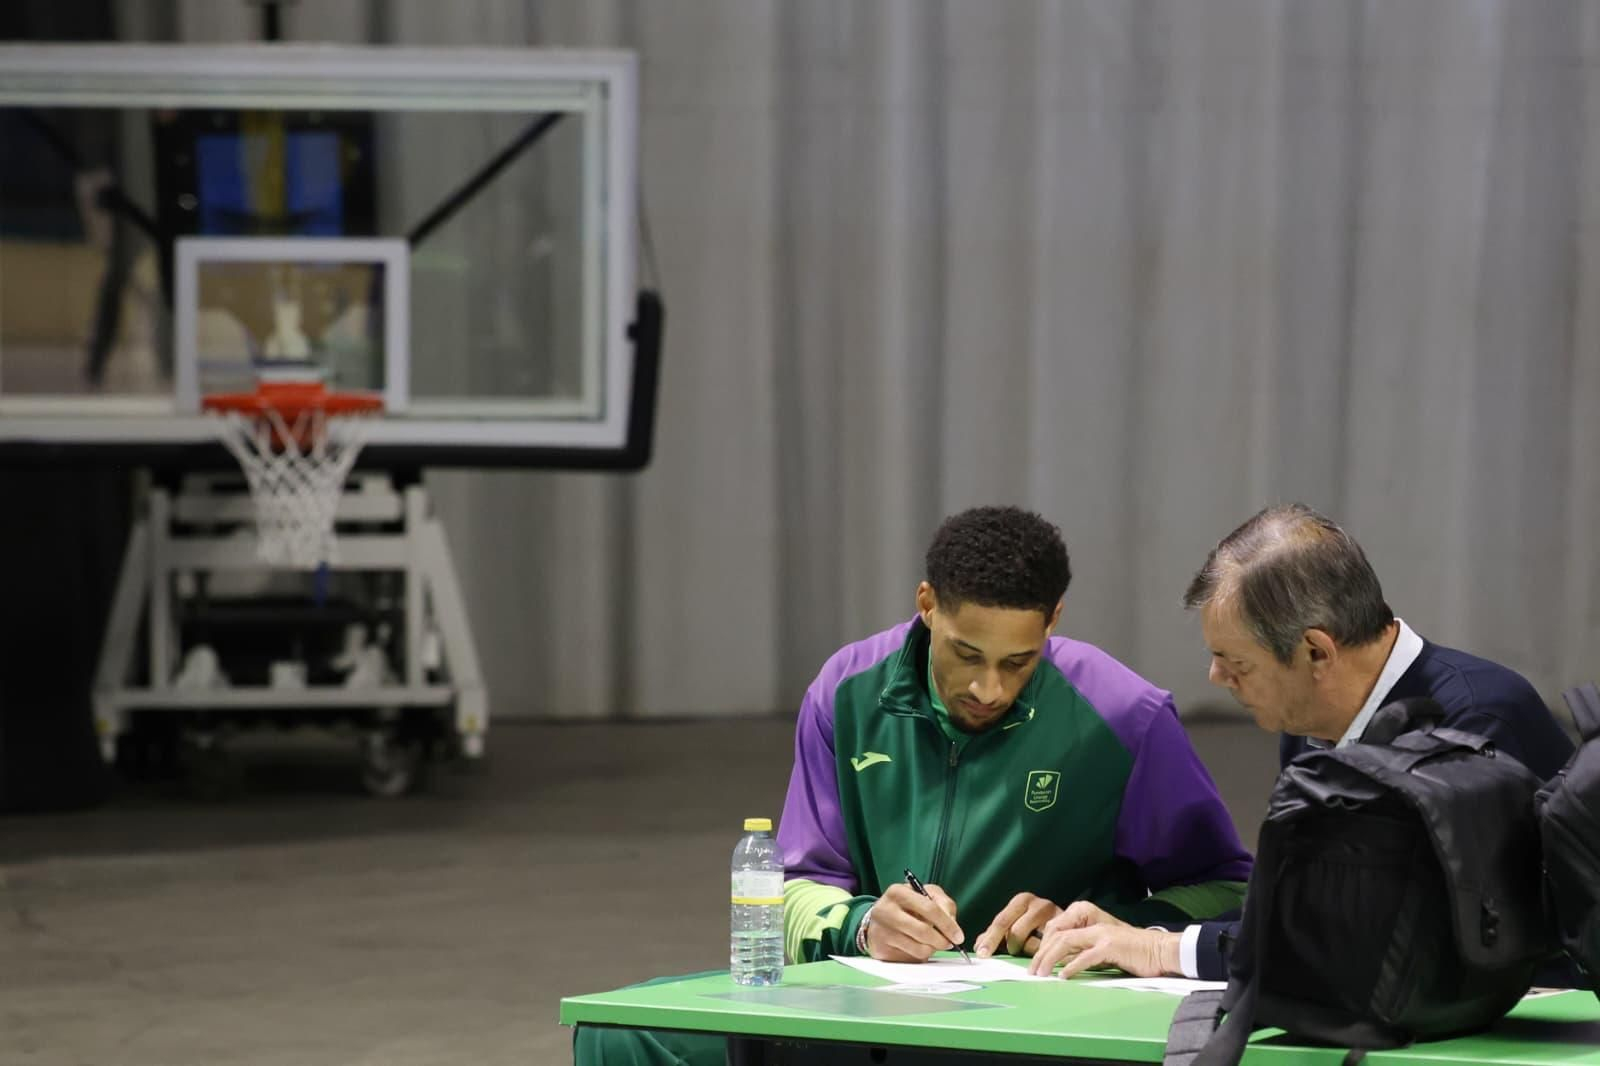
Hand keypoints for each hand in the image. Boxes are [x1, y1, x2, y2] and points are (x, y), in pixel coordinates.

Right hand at [863, 883, 963, 961]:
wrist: (878, 919)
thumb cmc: (906, 906)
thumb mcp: (926, 894)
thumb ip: (944, 904)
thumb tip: (952, 924)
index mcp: (898, 892)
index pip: (929, 908)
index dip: (947, 924)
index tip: (958, 936)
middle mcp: (885, 910)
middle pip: (923, 931)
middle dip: (942, 940)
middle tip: (949, 943)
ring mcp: (881, 932)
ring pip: (919, 948)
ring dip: (931, 948)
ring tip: (930, 942)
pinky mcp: (881, 950)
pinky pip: (910, 958)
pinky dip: (919, 955)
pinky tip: (916, 946)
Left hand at [973, 892, 1061, 957]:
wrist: (1074, 924)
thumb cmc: (1038, 927)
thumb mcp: (1015, 927)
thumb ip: (997, 935)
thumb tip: (979, 946)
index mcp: (1022, 900)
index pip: (1002, 921)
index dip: (990, 939)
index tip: (982, 954)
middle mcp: (1039, 904)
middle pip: (1015, 931)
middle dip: (1008, 946)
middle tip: (1009, 953)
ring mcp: (1055, 916)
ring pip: (1032, 942)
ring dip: (1026, 951)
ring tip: (1029, 951)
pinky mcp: (1068, 932)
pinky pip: (1048, 949)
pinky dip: (1041, 955)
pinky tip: (1042, 955)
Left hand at [1026, 901, 1179, 978]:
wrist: (1160, 950)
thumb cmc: (1132, 952)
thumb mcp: (1103, 947)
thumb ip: (1084, 949)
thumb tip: (1061, 962)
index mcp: (1089, 922)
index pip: (1057, 929)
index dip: (1043, 945)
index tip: (1035, 962)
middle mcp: (1092, 924)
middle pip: (1057, 935)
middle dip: (1040, 954)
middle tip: (1032, 972)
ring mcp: (1101, 934)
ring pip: (1066, 942)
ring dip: (1049, 959)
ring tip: (1041, 974)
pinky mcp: (1111, 946)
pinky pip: (1086, 956)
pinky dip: (1072, 966)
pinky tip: (1063, 976)